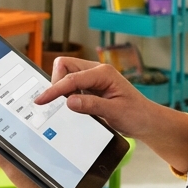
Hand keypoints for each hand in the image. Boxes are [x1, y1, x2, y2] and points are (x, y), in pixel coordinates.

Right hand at [36, 58, 159, 139]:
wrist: (146, 121)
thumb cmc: (136, 114)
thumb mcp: (114, 112)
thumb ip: (91, 106)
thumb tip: (69, 101)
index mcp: (104, 73)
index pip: (71, 77)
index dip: (54, 89)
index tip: (41, 100)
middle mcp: (97, 71)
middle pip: (64, 66)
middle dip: (57, 83)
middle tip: (57, 103)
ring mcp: (93, 78)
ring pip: (66, 74)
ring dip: (61, 89)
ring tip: (64, 106)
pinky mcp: (90, 87)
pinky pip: (71, 85)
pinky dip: (66, 94)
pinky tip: (71, 106)